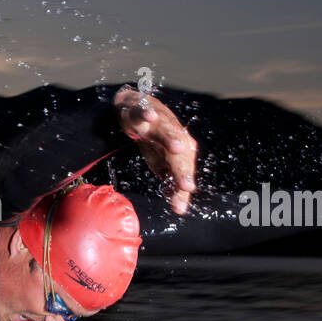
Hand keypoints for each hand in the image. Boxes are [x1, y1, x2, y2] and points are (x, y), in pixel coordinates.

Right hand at [114, 85, 196, 214]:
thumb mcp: (161, 166)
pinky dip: (147, 113)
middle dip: (182, 170)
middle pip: (179, 155)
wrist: (136, 110)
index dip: (182, 185)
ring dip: (171, 138)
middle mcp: (174, 136)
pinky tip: (150, 117)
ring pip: (166, 131)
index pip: (184, 171)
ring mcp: (158, 123)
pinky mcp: (141, 112)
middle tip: (186, 186)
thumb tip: (180, 210)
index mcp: (181, 151)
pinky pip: (143, 112)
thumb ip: (172, 187)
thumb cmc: (153, 141)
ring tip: (178, 148)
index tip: (181, 203)